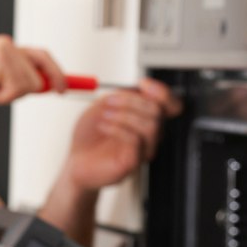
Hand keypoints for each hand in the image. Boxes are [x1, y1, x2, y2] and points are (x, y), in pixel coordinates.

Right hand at [0, 35, 66, 106]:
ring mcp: (4, 52)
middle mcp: (7, 45)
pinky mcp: (0, 63)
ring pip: (31, 84)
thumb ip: (9, 81)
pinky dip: (1, 98)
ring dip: (11, 96)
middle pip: (43, 66)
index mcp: (3, 47)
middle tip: (58, 91)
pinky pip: (16, 90)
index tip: (66, 84)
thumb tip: (33, 88)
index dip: (56, 70)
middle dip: (50, 82)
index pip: (38, 56)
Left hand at [59, 77, 181, 192]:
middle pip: (158, 111)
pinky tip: (103, 126)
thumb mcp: (103, 105)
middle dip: (132, 101)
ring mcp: (144, 149)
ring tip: (105, 115)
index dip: (162, 92)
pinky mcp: (133, 162)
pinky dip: (117, 128)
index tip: (143, 83)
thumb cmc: (89, 136)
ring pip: (151, 125)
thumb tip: (140, 88)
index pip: (171, 105)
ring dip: (124, 115)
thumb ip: (123, 95)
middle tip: (110, 101)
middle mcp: (150, 135)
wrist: (75, 160)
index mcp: (146, 118)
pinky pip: (136, 140)